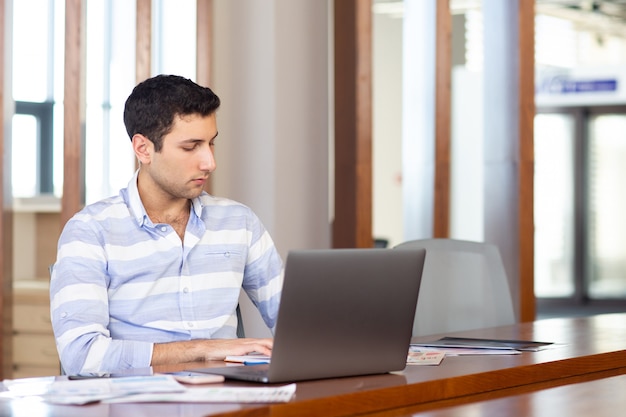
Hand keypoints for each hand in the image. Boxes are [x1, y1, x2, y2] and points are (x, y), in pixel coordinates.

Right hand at [151, 337, 272, 365]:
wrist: (206, 349)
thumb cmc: (218, 352)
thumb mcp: (235, 354)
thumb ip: (245, 355)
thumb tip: (254, 361)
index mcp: (247, 343)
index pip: (265, 341)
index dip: (275, 343)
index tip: (284, 346)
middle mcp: (248, 341)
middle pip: (267, 340)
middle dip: (278, 343)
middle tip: (288, 346)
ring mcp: (244, 343)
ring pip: (264, 342)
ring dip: (274, 346)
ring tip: (284, 350)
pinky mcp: (241, 347)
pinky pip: (256, 347)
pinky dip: (264, 349)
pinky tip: (270, 353)